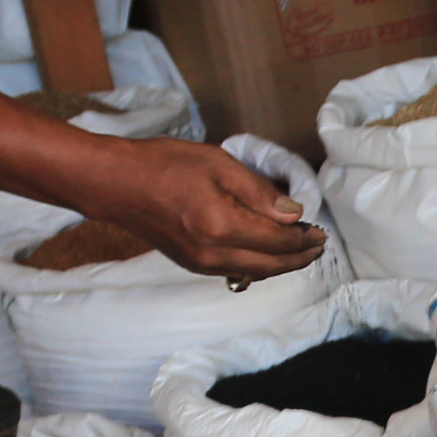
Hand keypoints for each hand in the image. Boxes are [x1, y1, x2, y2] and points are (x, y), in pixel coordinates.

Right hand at [58, 134, 327, 279]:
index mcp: (221, 225)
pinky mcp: (193, 265)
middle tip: (319, 244)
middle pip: (272, 265)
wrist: (116, 185)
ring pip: (256, 272)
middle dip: (300, 257)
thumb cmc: (163, 165)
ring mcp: (202, 264)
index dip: (304, 237)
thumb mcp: (217, 164)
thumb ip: (258, 192)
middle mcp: (214, 253)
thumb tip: (294, 215)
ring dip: (282, 264)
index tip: (320, 229)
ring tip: (302, 250)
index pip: (279, 240)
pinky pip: (237, 270)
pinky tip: (269, 252)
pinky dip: (260, 264)